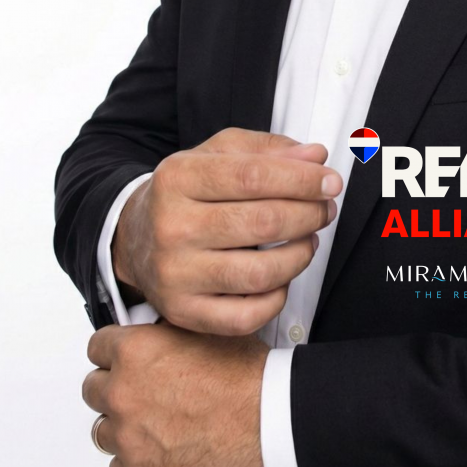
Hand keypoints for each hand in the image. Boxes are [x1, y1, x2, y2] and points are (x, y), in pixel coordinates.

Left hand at [84, 320, 268, 466]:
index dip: (115, 350)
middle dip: (116, 387)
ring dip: (125, 425)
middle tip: (146, 391)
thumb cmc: (247, 379)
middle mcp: (124, 393)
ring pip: (105, 429)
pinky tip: (163, 447)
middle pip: (93, 388)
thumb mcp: (206, 331)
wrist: (269, 423)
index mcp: (136, 352)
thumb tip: (157, 329)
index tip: (124, 357)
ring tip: (158, 422)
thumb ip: (167, 331)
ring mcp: (127, 437)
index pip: (98, 346)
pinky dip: (136, 459)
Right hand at [112, 128, 342, 334]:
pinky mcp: (183, 312)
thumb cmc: (186, 193)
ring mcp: (175, 274)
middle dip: (309, 214)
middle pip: (262, 222)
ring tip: (308, 240)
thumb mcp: (218, 154)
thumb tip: (315, 156)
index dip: (302, 179)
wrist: (135, 238)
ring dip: (300, 255)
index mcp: (178, 177)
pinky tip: (281, 276)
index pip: (253, 176)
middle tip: (325, 209)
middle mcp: (171, 226)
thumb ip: (268, 150)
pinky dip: (277, 298)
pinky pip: (247, 316)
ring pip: (260, 273)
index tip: (331, 182)